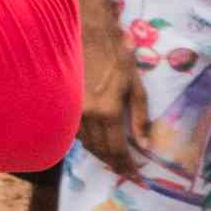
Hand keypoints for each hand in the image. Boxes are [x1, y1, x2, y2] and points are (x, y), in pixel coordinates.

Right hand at [77, 25, 148, 177]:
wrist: (88, 35)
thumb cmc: (117, 57)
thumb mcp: (136, 86)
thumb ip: (140, 117)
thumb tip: (144, 145)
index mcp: (108, 111)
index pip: (117, 149)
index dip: (127, 165)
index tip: (136, 176)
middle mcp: (87, 115)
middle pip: (99, 150)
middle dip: (114, 163)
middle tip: (127, 170)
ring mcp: (73, 110)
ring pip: (86, 143)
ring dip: (101, 153)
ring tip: (115, 157)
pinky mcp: (66, 104)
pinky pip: (77, 131)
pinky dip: (89, 140)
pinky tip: (99, 139)